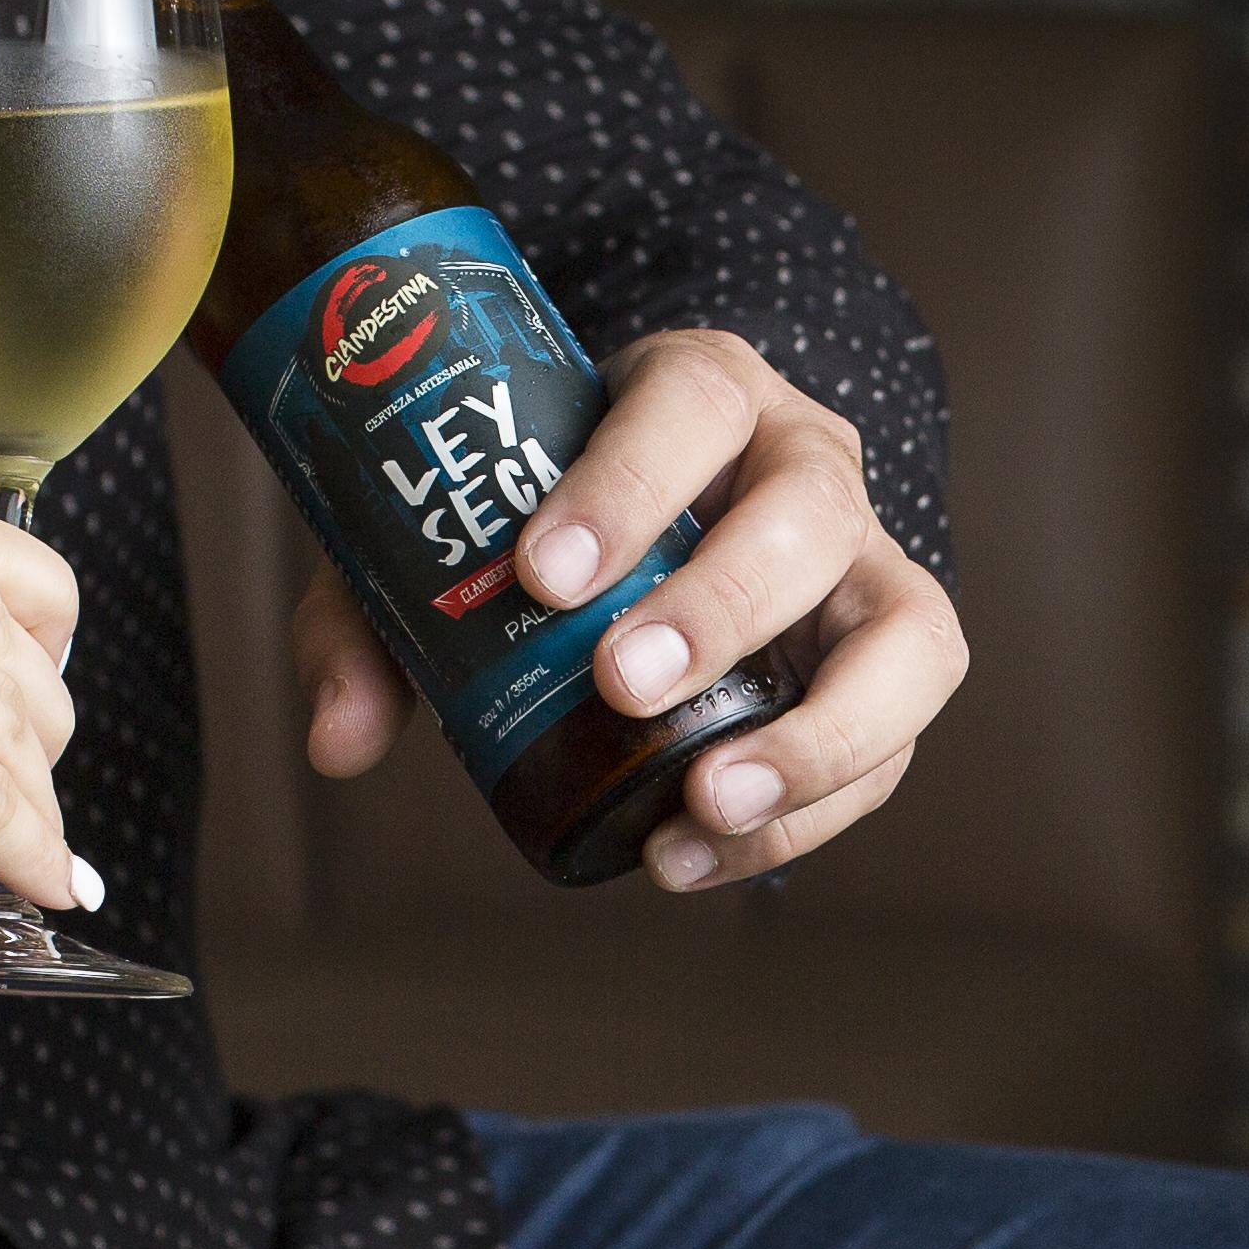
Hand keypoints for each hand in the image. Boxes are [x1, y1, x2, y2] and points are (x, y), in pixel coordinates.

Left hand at [292, 328, 966, 891]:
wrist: (660, 527)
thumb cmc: (550, 518)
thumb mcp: (450, 537)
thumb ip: (377, 618)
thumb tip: (339, 740)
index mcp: (707, 392)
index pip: (691, 401)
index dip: (627, 483)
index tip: (543, 571)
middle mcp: (810, 466)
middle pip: (810, 514)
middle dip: (724, 606)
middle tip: (624, 684)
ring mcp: (870, 569)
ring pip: (909, 635)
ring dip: (821, 728)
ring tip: (709, 799)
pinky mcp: (889, 672)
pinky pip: (890, 749)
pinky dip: (805, 816)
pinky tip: (696, 856)